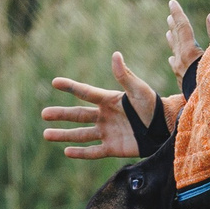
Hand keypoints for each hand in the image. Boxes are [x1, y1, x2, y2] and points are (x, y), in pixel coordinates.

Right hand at [42, 51, 163, 160]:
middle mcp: (104, 116)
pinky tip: (67, 151)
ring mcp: (107, 132)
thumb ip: (125, 76)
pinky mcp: (113, 148)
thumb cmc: (153, 105)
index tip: (55, 82)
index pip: (85, 93)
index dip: (71, 87)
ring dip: (64, 134)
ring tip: (47, 134)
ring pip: (81, 134)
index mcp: (109, 100)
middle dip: (61, 115)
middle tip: (44, 114)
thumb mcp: (138, 89)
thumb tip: (115, 55)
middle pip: (78, 115)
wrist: (165, 127)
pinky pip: (94, 151)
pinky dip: (81, 152)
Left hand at [166, 0, 209, 78]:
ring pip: (175, 52)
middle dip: (174, 25)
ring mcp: (181, 72)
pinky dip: (175, 59)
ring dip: (172, 40)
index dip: (178, 14)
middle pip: (176, 38)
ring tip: (168, 32)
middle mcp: (181, 60)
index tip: (172, 2)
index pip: (182, 27)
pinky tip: (172, 60)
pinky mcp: (183, 82)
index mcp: (189, 51)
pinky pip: (176, 67)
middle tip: (169, 15)